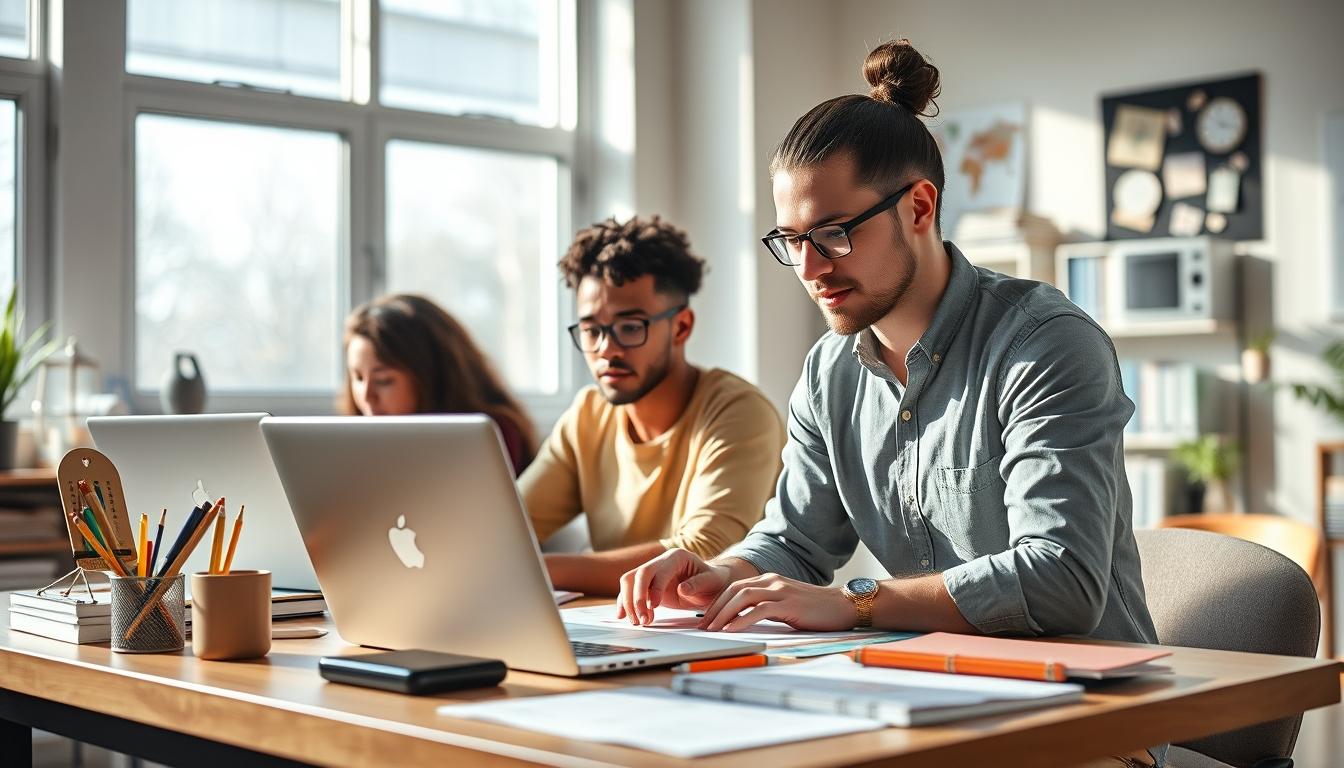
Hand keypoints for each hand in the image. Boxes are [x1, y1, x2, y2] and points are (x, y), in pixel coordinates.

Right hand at [616, 548, 732, 625]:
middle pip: (638, 574)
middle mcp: (661, 562)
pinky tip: (625, 616)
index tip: (653, 607)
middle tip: (642, 619)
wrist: (712, 584)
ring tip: (637, 621)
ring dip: (629, 602)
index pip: (658, 571)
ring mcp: (653, 573)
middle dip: (636, 598)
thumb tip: (682, 589)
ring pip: (629, 582)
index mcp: (676, 557)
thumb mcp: (711, 582)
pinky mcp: (648, 586)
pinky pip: (630, 592)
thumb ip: (698, 584)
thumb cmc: (713, 581)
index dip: (653, 589)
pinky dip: (626, 603)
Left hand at [698, 573, 856, 631]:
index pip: (734, 588)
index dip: (716, 603)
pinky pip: (759, 610)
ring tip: (711, 629)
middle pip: (733, 590)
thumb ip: (765, 608)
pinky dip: (741, 620)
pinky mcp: (789, 603)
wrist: (844, 605)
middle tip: (701, 626)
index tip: (704, 619)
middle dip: (714, 608)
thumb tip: (742, 621)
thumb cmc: (815, 610)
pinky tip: (731, 630)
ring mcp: (780, 590)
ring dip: (723, 613)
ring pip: (742, 597)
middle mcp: (771, 581)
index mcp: (768, 580)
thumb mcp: (785, 605)